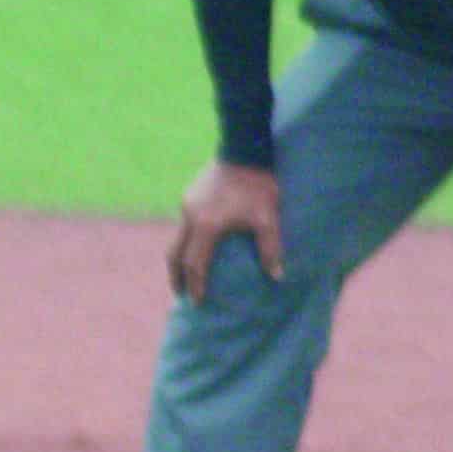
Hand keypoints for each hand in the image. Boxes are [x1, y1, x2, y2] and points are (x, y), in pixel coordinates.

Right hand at [168, 160, 282, 300]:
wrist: (245, 149)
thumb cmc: (259, 186)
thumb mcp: (268, 219)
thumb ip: (271, 249)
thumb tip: (278, 277)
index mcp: (206, 226)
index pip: (195, 264)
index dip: (195, 285)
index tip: (196, 302)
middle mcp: (190, 217)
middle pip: (175, 254)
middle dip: (176, 276)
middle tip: (181, 293)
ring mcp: (187, 203)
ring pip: (178, 237)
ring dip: (181, 256)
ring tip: (187, 270)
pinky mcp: (191, 193)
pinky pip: (185, 222)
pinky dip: (189, 238)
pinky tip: (200, 240)